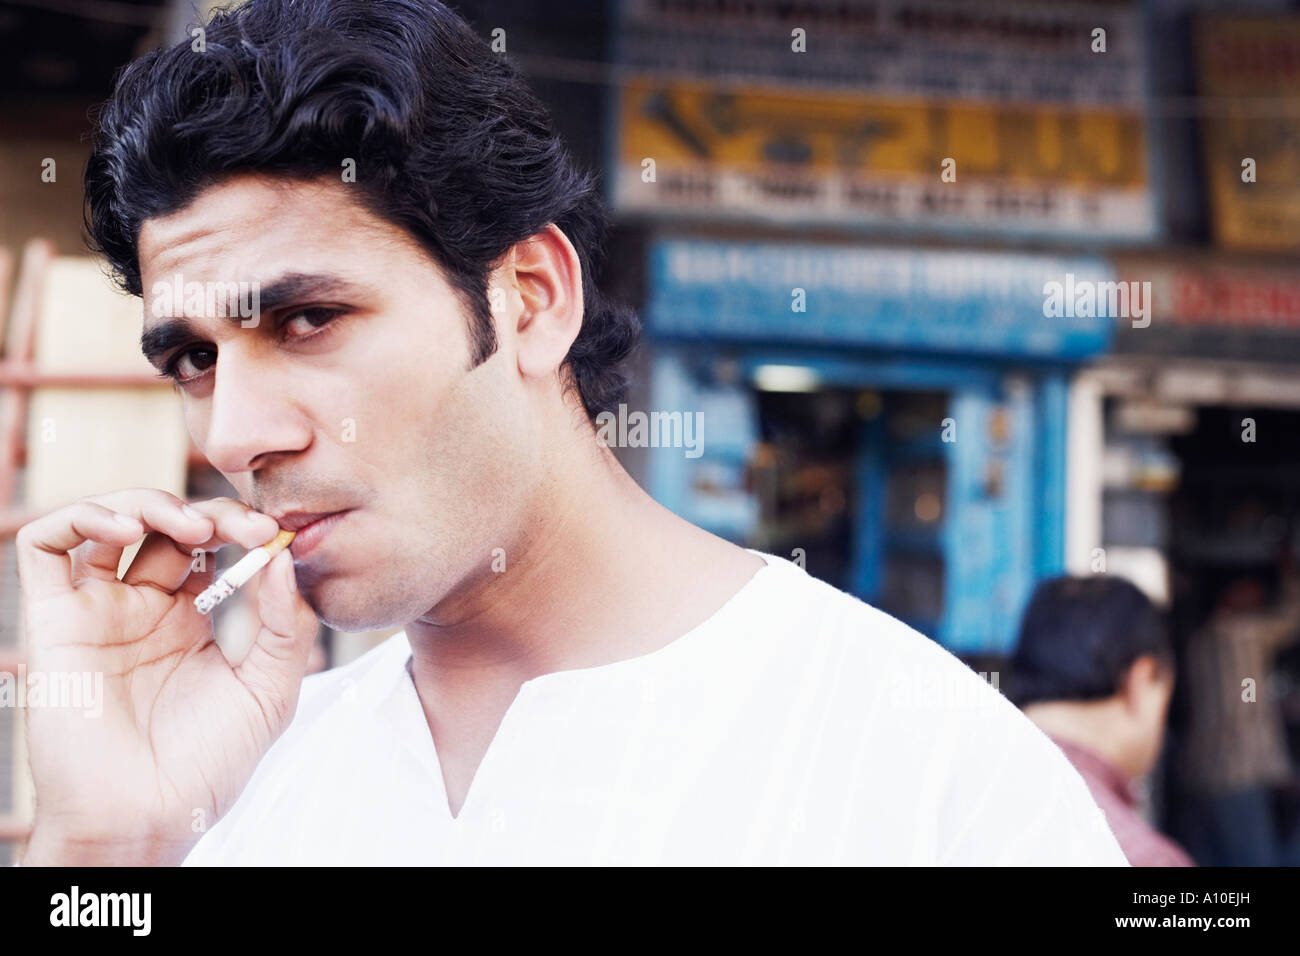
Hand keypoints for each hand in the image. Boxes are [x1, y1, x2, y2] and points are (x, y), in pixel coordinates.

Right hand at [15, 489, 318, 864]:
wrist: (146, 816)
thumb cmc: (207, 765)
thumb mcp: (270, 690)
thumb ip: (284, 623)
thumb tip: (279, 556)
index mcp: (194, 622)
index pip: (213, 547)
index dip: (240, 528)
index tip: (270, 534)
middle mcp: (144, 610)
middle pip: (167, 527)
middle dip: (207, 512)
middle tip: (239, 527)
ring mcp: (99, 612)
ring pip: (109, 521)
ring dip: (149, 504)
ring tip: (190, 528)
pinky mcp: (55, 620)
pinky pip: (46, 546)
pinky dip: (81, 516)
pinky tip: (123, 528)